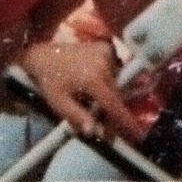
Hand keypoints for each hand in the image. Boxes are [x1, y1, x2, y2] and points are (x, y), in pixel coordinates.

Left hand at [19, 38, 145, 143]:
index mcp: (93, 79)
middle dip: (115, 110)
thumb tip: (95, 132)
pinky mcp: (105, 47)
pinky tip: (95, 84)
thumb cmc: (50, 81)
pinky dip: (109, 80)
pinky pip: (114, 69)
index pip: (114, 104)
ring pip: (116, 82)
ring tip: (96, 101)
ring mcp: (106, 52)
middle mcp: (104, 63)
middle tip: (110, 125)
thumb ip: (78, 118)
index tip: (138, 134)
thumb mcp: (59, 103)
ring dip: (111, 94)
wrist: (43, 55)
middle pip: (117, 94)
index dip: (126, 121)